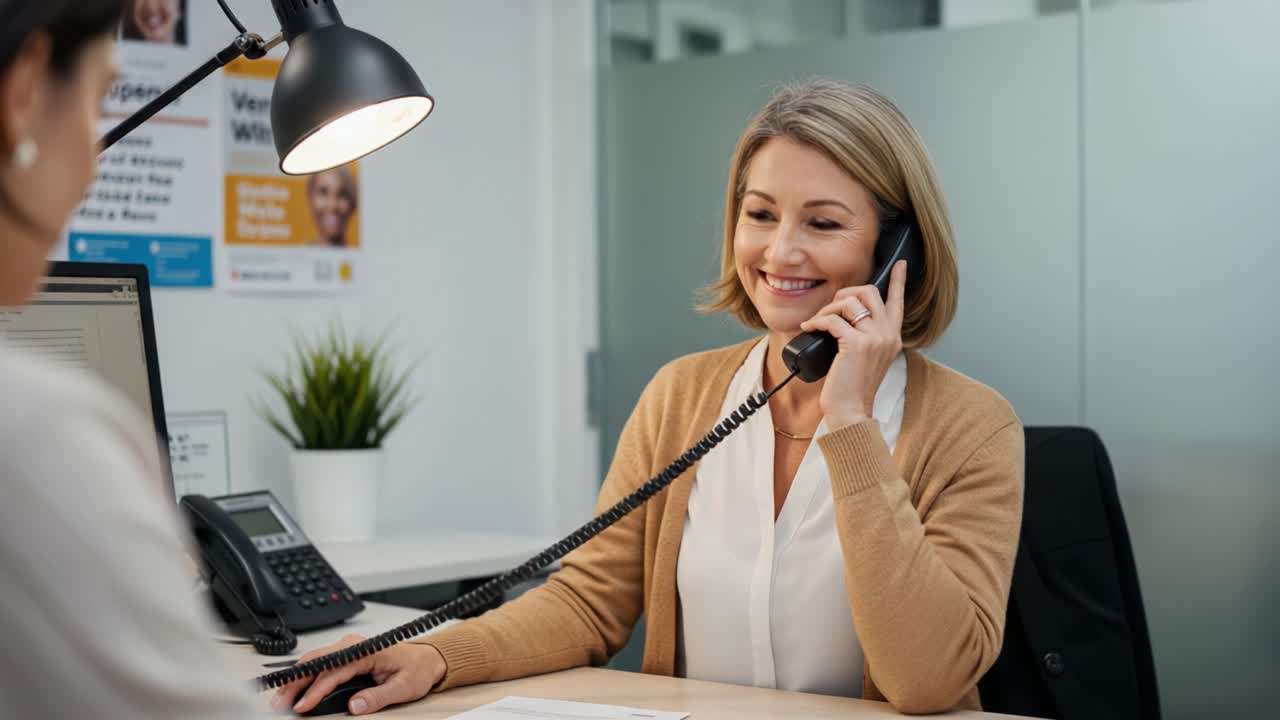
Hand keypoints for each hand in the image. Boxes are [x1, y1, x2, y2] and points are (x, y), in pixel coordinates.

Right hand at [272, 634, 446, 714]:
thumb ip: (378, 697)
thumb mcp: (403, 687)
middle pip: (316, 662)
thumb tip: (354, 706)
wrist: (426, 658)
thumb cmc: (416, 669)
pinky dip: (304, 676)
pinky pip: (320, 664)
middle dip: (295, 682)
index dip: (316, 690)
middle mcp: (353, 645)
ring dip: (296, 679)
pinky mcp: (346, 655)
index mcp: (366, 650)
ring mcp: (348, 648)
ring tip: (281, 699)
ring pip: (314, 661)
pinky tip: (295, 689)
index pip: (334, 671)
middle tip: (279, 703)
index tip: (302, 706)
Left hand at [799, 260, 906, 430]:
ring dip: (828, 308)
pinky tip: (809, 328)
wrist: (851, 411)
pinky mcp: (857, 344)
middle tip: (830, 308)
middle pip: (870, 292)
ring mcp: (875, 338)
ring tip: (817, 322)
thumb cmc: (852, 387)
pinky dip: (817, 321)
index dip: (899, 280)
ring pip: (850, 302)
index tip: (900, 264)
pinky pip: (833, 319)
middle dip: (845, 293)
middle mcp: (888, 334)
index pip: (898, 302)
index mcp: (893, 337)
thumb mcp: (865, 357)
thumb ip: (864, 336)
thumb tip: (843, 315)